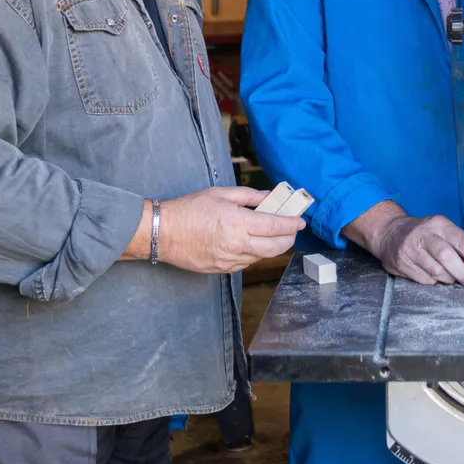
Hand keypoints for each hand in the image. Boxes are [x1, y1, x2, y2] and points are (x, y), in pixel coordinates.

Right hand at [122, 187, 303, 274]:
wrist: (163, 233)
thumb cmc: (188, 210)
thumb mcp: (220, 194)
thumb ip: (248, 196)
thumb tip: (268, 197)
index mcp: (238, 223)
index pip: (276, 227)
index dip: (292, 225)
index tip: (300, 221)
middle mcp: (237, 245)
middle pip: (275, 248)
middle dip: (288, 240)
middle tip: (291, 231)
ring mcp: (229, 260)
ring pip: (261, 257)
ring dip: (272, 247)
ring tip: (273, 235)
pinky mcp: (222, 269)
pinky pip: (246, 263)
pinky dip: (254, 254)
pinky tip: (251, 244)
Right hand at [349, 201, 463, 285]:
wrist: (389, 232)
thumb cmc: (422, 234)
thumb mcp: (442, 231)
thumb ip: (460, 247)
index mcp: (440, 224)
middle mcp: (425, 234)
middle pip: (448, 258)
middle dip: (463, 274)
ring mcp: (411, 249)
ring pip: (437, 272)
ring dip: (448, 279)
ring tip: (448, 275)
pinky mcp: (402, 263)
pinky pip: (425, 280)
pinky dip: (433, 281)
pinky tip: (430, 272)